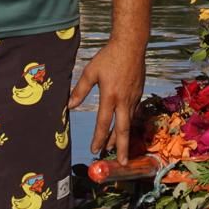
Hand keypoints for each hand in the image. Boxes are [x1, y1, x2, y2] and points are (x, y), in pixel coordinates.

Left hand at [70, 38, 145, 163]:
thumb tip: (70, 106)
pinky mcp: (139, 93)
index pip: (103, 122)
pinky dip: (128, 123)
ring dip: (121, 137)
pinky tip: (124, 127)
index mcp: (110, 96)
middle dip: (120, 148)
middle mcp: (123, 100)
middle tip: (120, 163)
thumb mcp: (90, 72)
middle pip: (122, 129)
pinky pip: (133, 112)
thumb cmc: (108, 56)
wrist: (131, 45)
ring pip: (128, 122)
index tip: (95, 150)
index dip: (99, 138)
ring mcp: (133, 97)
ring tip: (116, 149)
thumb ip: (80, 90)